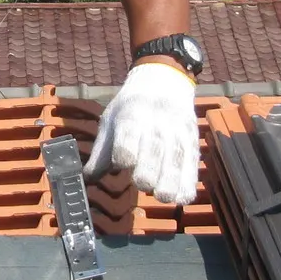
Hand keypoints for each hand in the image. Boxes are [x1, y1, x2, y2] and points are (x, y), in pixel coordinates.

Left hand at [84, 61, 199, 203]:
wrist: (165, 81)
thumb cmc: (131, 107)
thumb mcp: (111, 120)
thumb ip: (101, 152)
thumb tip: (87, 179)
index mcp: (132, 114)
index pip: (129, 133)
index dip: (125, 150)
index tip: (122, 164)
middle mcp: (157, 122)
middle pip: (155, 147)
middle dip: (150, 169)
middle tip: (143, 185)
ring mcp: (178, 131)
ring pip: (177, 156)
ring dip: (171, 180)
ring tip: (163, 197)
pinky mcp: (192, 141)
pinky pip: (192, 163)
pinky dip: (188, 182)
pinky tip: (182, 198)